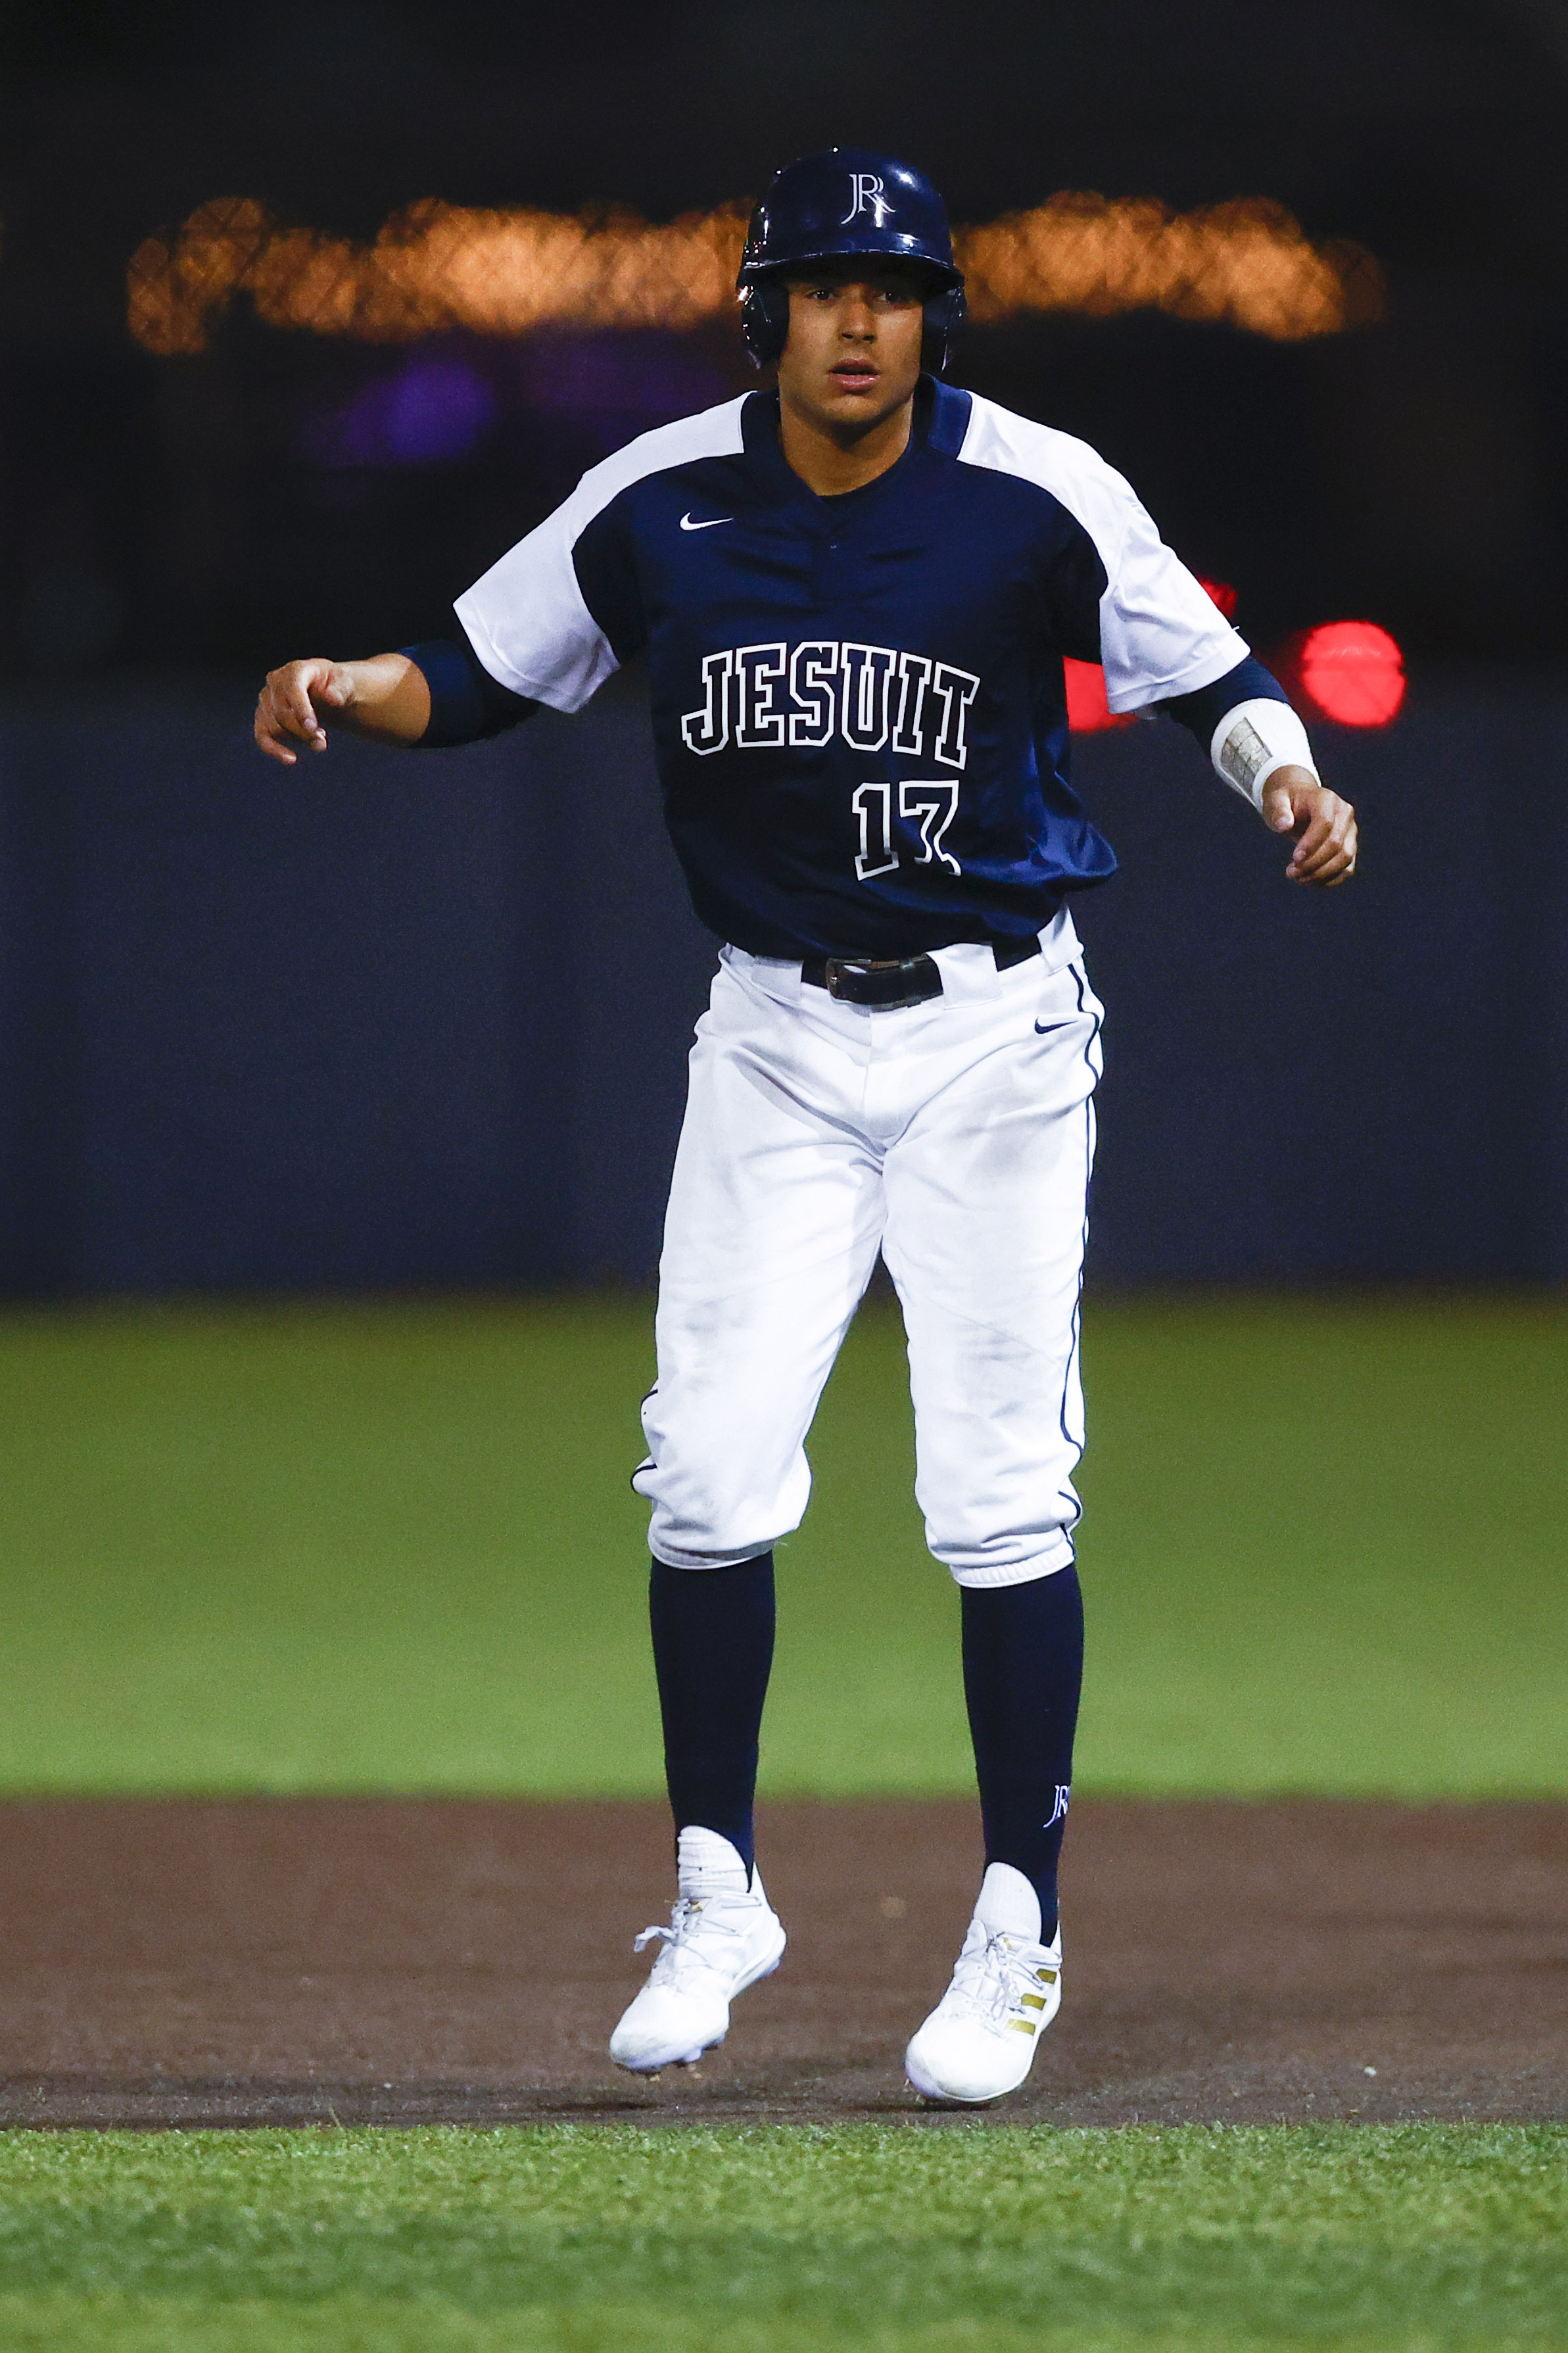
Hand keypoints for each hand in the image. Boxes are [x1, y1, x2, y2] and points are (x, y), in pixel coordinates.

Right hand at [254, 657, 353, 763]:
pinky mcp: (262, 717)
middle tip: (323, 743)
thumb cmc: (334, 686)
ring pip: (275, 727)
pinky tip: (291, 759)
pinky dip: (274, 749)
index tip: (313, 728)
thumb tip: (332, 699)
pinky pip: (262, 736)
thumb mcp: (343, 684)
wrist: (324, 690)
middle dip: (304, 732)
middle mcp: (276, 681)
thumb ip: (339, 691)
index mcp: (296, 670)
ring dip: (298, 739)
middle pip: (283, 713)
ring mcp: (266, 699)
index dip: (301, 709)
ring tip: (320, 741)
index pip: (292, 688)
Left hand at [1261, 767, 1357, 886]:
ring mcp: (1350, 831)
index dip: (1311, 844)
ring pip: (1345, 858)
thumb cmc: (1286, 802)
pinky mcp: (1350, 847)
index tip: (1294, 859)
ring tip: (1298, 878)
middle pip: (1336, 843)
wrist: (1299, 803)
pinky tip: (1309, 881)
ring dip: (1321, 874)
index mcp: (1326, 799)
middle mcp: (1344, 813)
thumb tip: (1285, 825)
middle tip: (1290, 872)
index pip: (1325, 823)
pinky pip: (1346, 869)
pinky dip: (1329, 880)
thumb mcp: (1276, 801)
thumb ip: (1278, 811)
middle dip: (1313, 863)